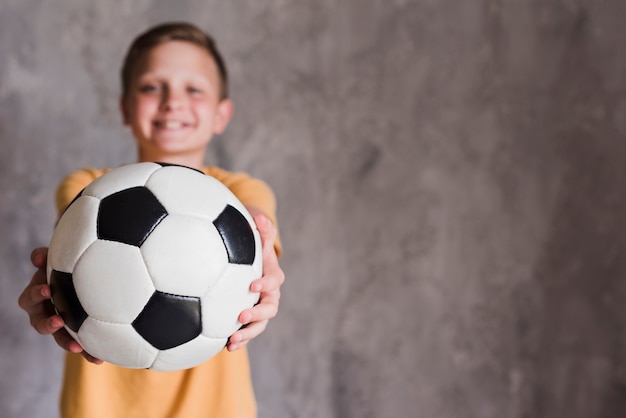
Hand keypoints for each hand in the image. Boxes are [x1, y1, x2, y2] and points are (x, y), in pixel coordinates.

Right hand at [17, 247, 101, 363]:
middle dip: (47, 324)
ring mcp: (61, 323)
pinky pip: (80, 344)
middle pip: (39, 323)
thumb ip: (45, 255)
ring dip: (66, 342)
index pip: (30, 297)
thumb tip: (37, 257)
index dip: (36, 294)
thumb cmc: (68, 263)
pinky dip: (88, 352)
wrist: (86, 272)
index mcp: (38, 295)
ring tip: (78, 347)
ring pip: (59, 337)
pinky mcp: (75, 332)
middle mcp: (46, 311)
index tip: (47, 290)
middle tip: (58, 321)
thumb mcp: (57, 257)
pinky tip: (99, 359)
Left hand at [227, 214, 284, 350]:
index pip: (272, 280)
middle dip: (257, 314)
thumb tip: (259, 217)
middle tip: (241, 315)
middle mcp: (269, 294)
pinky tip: (225, 347)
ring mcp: (259, 307)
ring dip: (248, 333)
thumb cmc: (251, 243)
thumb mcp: (257, 233)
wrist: (248, 258)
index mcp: (271, 274)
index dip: (265, 283)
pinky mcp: (249, 317)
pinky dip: (239, 339)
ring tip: (233, 340)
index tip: (252, 284)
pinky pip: (247, 330)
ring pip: (260, 324)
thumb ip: (262, 227)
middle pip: (270, 307)